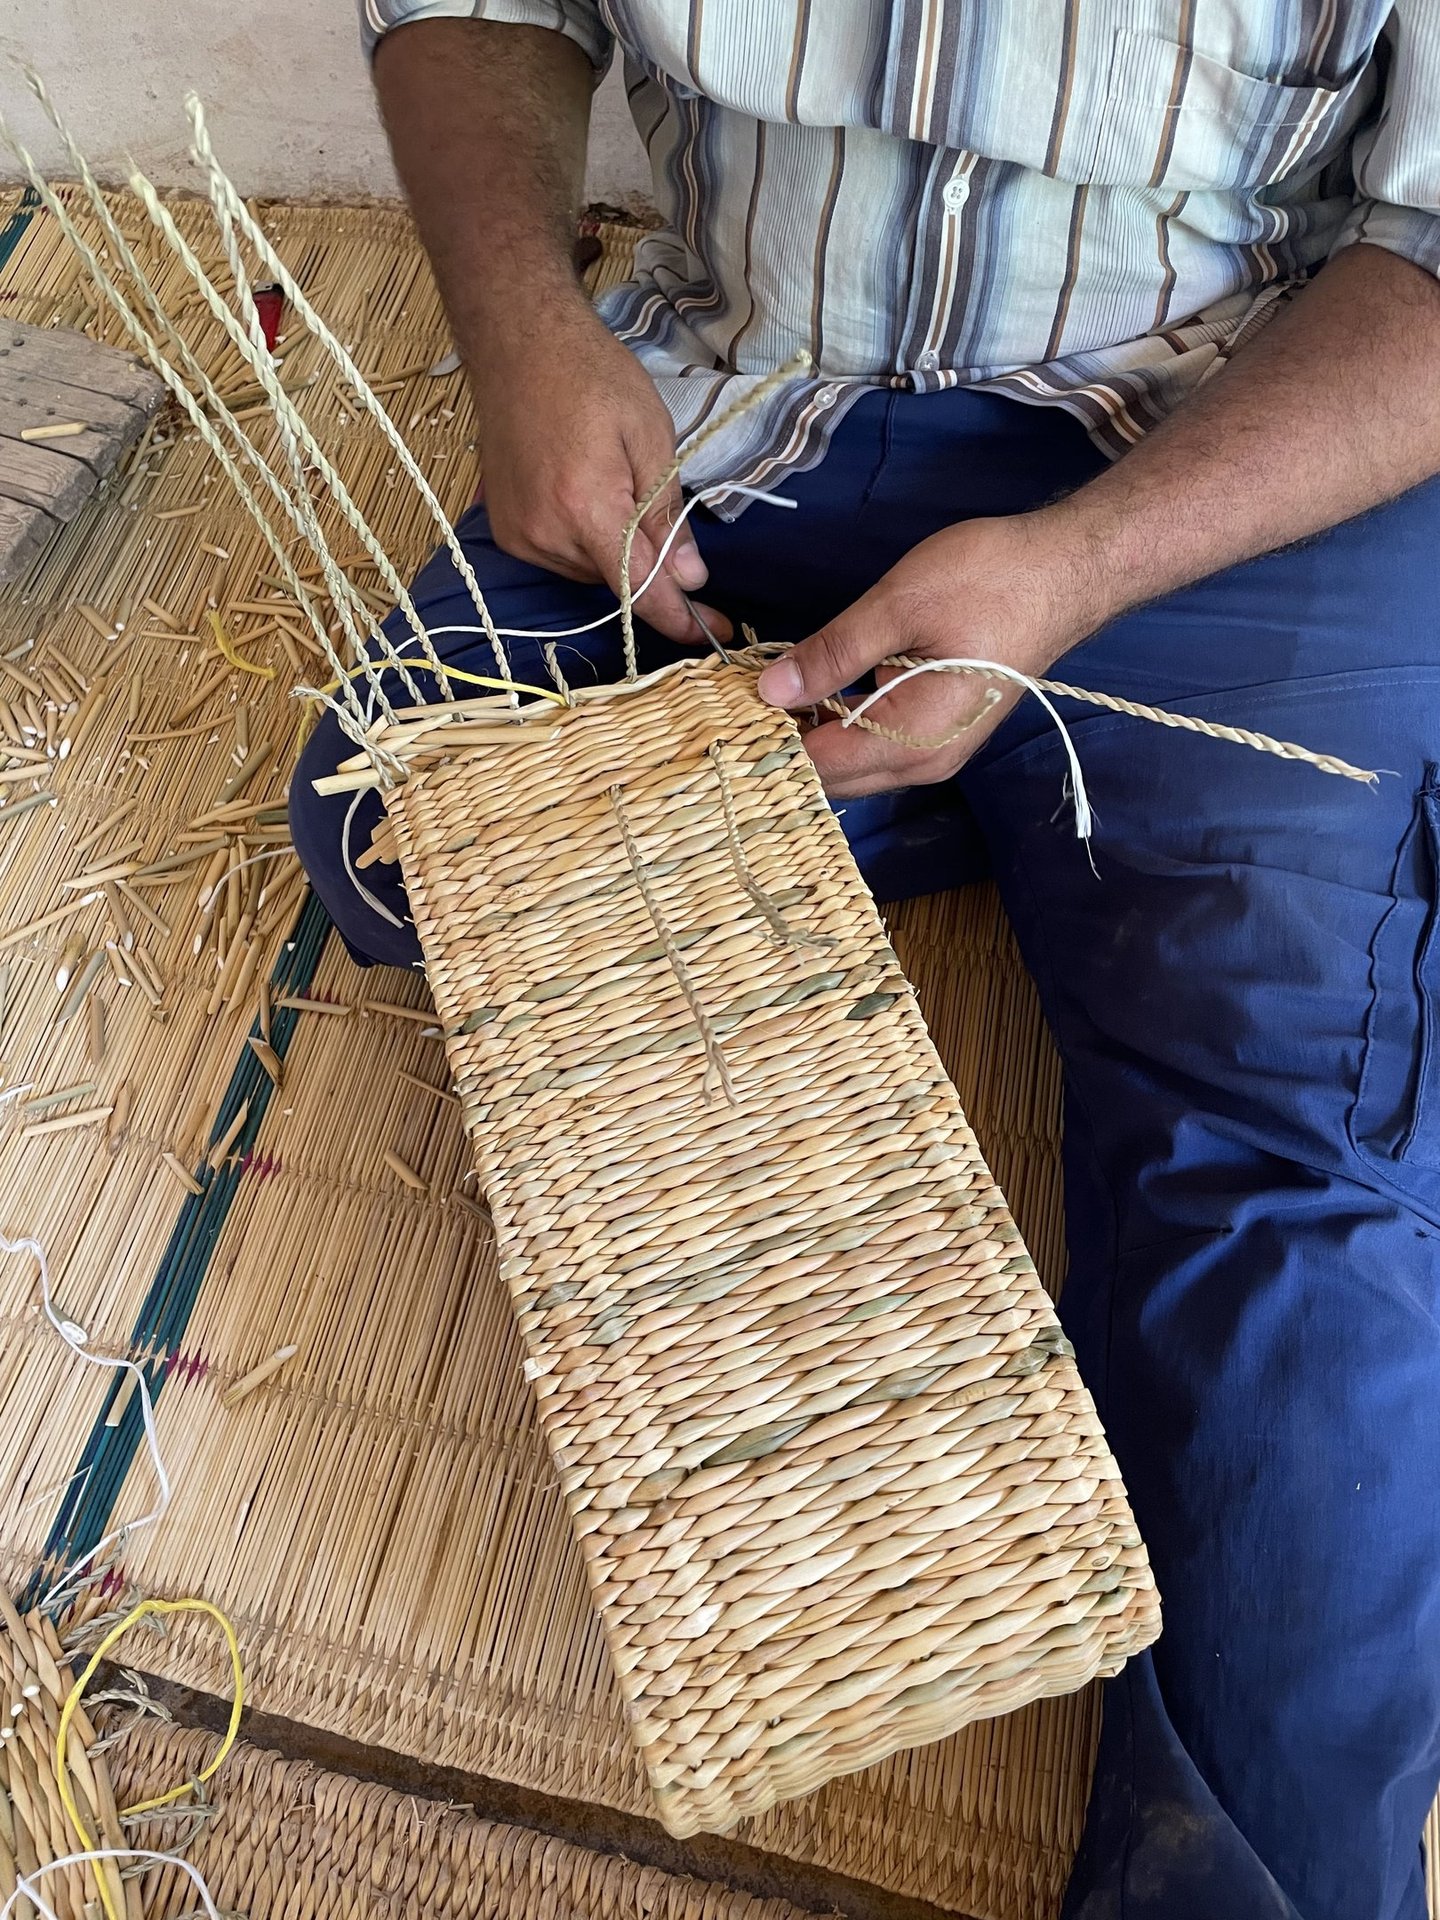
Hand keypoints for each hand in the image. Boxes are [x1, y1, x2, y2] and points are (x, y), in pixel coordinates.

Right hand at [468, 299, 728, 645]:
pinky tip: (584, 493)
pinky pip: (557, 557)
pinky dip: (582, 540)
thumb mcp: (652, 437)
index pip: (641, 590)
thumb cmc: (592, 376)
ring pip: (587, 572)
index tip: (715, 631)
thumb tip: (690, 578)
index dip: (680, 618)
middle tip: (657, 510)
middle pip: (615, 582)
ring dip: (612, 550)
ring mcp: (518, 534)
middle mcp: (545, 533)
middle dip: (646, 563)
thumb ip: (668, 515)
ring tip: (610, 485)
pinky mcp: (504, 529)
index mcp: (586, 509)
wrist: (518, 341)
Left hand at [756, 512, 1105, 795]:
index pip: (818, 768)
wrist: (1067, 571)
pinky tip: (806, 694)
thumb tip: (770, 691)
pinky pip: (873, 746)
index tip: (720, 717)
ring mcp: (935, 752)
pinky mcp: (938, 731)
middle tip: (728, 706)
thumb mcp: (900, 604)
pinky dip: (836, 726)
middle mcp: (924, 763)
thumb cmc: (991, 581)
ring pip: (851, 766)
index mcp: (912, 740)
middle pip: (831, 778)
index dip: (767, 746)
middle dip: (781, 749)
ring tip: (758, 697)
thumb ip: (833, 651)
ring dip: (807, 738)